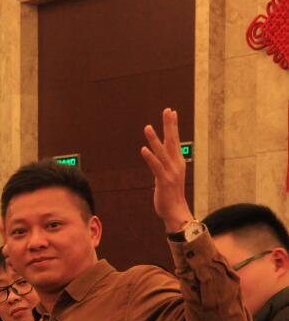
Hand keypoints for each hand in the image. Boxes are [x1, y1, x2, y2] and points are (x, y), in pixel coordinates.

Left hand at [140, 108, 192, 231]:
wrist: (176, 211)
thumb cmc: (171, 193)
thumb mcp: (169, 174)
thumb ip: (165, 163)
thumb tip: (161, 154)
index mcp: (177, 161)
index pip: (175, 140)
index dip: (173, 126)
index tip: (171, 112)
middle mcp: (176, 164)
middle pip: (172, 141)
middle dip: (169, 125)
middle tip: (167, 110)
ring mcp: (170, 172)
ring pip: (162, 152)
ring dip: (154, 139)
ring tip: (148, 127)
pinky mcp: (163, 180)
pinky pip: (155, 166)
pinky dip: (150, 157)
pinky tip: (143, 149)